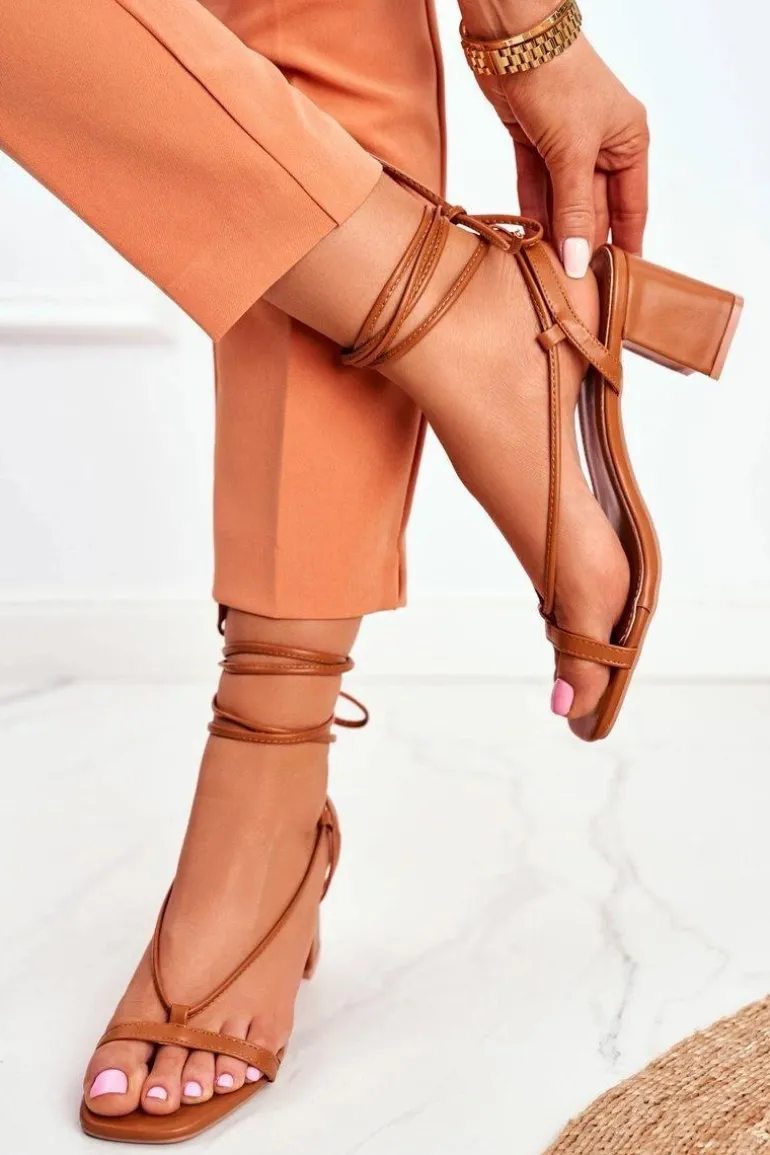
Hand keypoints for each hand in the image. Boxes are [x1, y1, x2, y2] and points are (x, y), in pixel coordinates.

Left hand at [460, 8, 648, 276]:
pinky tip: (527, 243)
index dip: (624, 246)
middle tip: (570, 289)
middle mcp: (601, 147)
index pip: (631, 209)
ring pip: (561, 203)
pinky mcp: (533, 143)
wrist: (512, 38)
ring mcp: (566, 147)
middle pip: (592, 211)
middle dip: (580, 246)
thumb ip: (573, 211)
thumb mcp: (571, 153)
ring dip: (552, 234)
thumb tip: (578, 261)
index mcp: (628, 143)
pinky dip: (531, 212)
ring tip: (545, 274)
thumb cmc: (558, 80)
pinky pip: (535, 188)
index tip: (617, 286)